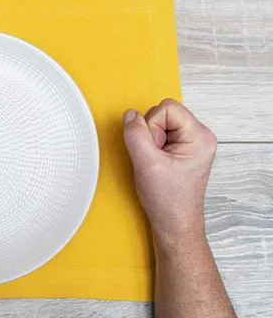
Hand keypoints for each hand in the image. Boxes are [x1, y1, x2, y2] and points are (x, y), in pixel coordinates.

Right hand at [123, 99, 216, 243]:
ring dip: (151, 140)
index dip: (152, 126)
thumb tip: (130, 114)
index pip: (167, 108)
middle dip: (151, 133)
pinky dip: (153, 146)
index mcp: (200, 136)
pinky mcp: (184, 150)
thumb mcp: (146, 164)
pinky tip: (156, 163)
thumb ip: (136, 135)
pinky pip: (163, 134)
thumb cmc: (167, 199)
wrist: (174, 223)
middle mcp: (200, 136)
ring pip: (162, 123)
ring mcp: (193, 143)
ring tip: (156, 162)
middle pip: (164, 113)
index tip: (154, 150)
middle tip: (155, 158)